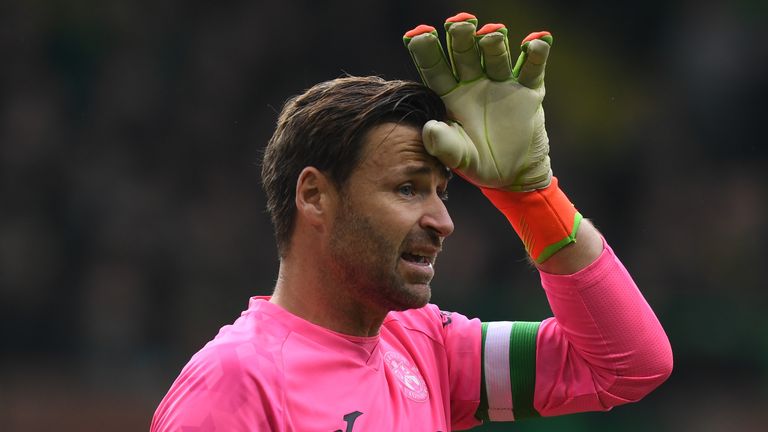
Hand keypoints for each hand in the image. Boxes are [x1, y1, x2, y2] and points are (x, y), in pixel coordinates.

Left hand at [403, 13, 553, 191]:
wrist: (514, 175)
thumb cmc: (478, 163)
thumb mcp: (459, 158)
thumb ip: (443, 144)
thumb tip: (430, 127)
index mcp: (449, 95)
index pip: (435, 68)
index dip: (427, 51)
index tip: (418, 35)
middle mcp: (473, 82)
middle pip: (465, 53)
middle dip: (461, 37)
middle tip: (458, 25)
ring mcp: (501, 84)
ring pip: (496, 56)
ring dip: (494, 43)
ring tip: (492, 34)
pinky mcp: (528, 91)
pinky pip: (532, 69)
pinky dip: (536, 54)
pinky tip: (535, 42)